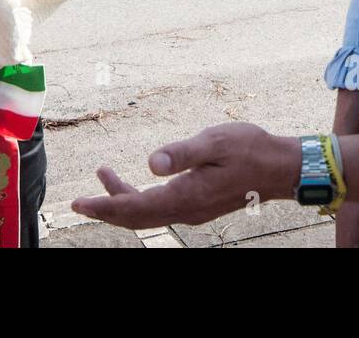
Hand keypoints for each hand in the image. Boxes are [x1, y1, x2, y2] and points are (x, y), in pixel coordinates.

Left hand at [70, 123, 299, 228]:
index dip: (105, 206)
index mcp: (187, 196)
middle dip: (106, 208)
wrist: (279, 168)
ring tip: (104, 175)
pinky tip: (135, 181)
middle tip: (78, 202)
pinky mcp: (198, 205)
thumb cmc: (250, 149)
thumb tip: (151, 163)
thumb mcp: (215, 142)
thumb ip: (182, 152)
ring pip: (148, 213)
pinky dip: (140, 199)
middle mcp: (187, 210)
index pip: (136, 207)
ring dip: (122, 200)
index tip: (79, 203)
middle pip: (136, 217)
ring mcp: (192, 210)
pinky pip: (160, 209)